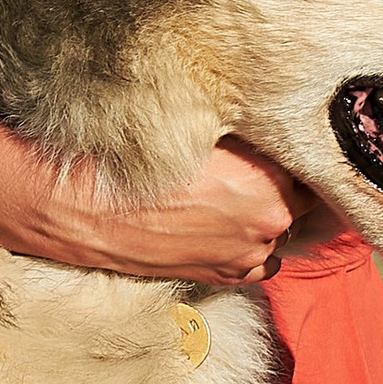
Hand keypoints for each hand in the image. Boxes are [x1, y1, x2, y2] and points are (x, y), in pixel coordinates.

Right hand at [0, 122, 340, 286]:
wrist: (67, 205)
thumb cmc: (123, 155)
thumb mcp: (193, 120)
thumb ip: (243, 124)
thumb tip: (273, 108)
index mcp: (269, 187)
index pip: (315, 163)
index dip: (302, 142)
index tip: (293, 126)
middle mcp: (264, 229)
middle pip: (303, 196)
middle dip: (288, 175)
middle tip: (265, 151)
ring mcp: (240, 258)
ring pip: (280, 228)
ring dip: (269, 209)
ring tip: (240, 184)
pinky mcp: (216, 275)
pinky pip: (255, 258)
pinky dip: (249, 239)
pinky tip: (226, 216)